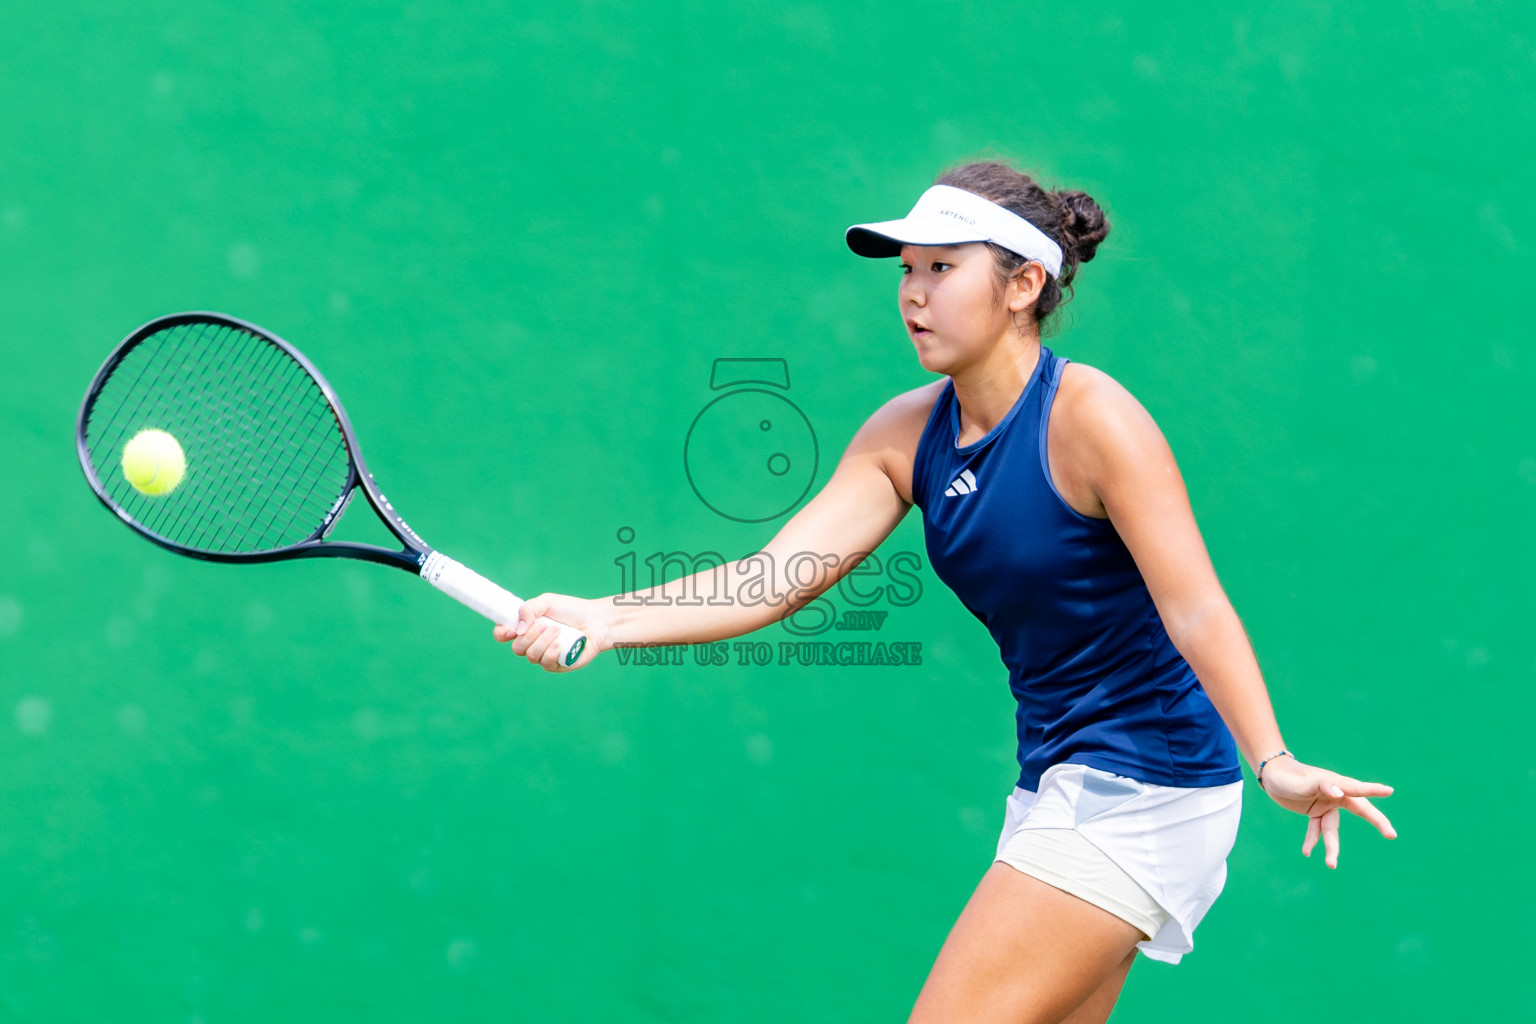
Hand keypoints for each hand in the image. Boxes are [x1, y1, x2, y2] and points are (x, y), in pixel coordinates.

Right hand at [491, 592, 607, 671]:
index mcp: (525, 627)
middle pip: (516, 648)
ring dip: (543, 641)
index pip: (502, 634)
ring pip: (531, 656)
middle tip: (545, 624)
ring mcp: (543, 655)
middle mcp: (531, 643)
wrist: (595, 621)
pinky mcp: (555, 665)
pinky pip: (545, 663)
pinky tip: (561, 643)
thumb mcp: (547, 602)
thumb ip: (528, 609)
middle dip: (530, 636)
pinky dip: (551, 652)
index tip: (511, 629)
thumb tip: (518, 629)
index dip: (501, 633)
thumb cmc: (571, 610)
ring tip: (558, 630)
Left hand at [1258, 755, 1395, 867]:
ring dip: (1332, 847)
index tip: (1390, 791)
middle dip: (1376, 821)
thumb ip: (1322, 786)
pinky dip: (1312, 840)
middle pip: (1360, 809)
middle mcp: (1335, 794)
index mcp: (1334, 782)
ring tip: (1331, 865)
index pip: (1356, 788)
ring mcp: (1326, 804)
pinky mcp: (1315, 812)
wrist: (1271, 775)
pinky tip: (1306, 852)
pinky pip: (1316, 830)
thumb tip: (1339, 792)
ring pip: (1333, 829)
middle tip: (1392, 835)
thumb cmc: (1287, 776)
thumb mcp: (1302, 782)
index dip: (1373, 790)